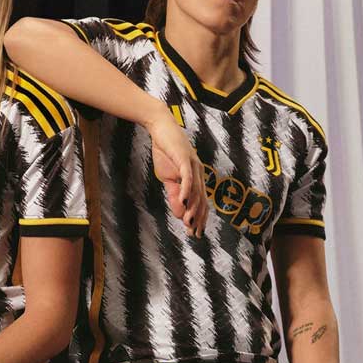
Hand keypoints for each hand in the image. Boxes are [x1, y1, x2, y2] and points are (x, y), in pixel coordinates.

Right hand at [145, 109, 207, 236]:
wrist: (161, 129)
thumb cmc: (165, 152)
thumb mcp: (168, 177)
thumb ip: (174, 194)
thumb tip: (180, 212)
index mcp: (196, 178)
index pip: (201, 201)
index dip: (199, 218)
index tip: (195, 233)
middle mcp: (199, 172)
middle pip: (201, 199)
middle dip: (198, 217)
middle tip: (194, 233)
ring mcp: (193, 165)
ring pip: (195, 190)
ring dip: (192, 208)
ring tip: (189, 222)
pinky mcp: (184, 158)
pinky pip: (187, 176)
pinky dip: (186, 189)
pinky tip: (183, 200)